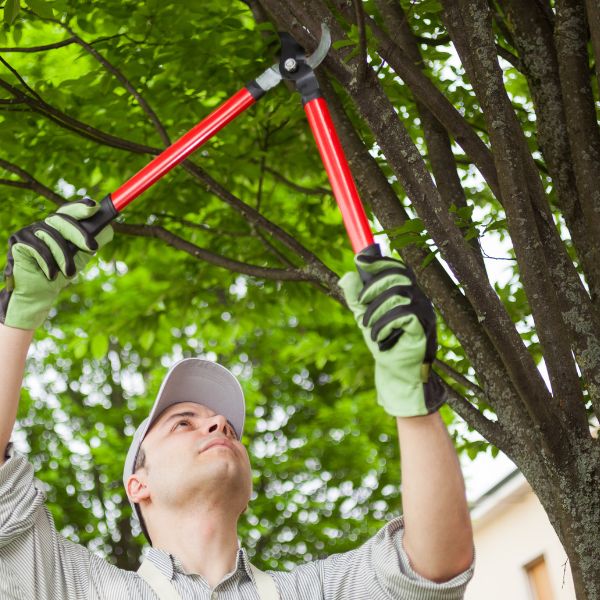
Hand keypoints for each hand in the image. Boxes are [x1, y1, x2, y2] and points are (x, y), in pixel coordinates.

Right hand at [0, 199, 113, 329]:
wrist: (39, 293)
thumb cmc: (60, 273)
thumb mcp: (80, 257)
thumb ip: (91, 242)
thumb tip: (109, 229)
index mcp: (58, 226)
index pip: (69, 211)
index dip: (81, 206)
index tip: (94, 206)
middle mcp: (43, 224)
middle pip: (62, 220)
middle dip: (80, 234)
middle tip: (93, 248)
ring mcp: (29, 231)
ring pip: (52, 236)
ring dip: (64, 258)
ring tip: (69, 273)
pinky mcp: (17, 241)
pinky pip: (38, 248)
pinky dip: (47, 263)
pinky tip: (50, 274)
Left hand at [339, 251, 445, 416]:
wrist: (396, 372)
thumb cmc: (384, 343)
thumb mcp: (364, 317)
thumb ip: (356, 298)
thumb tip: (347, 275)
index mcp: (406, 293)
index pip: (397, 268)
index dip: (379, 262)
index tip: (360, 261)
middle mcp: (419, 298)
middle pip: (397, 276)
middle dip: (373, 287)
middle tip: (361, 303)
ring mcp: (424, 312)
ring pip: (398, 294)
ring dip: (376, 310)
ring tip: (368, 327)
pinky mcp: (424, 327)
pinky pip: (403, 314)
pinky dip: (385, 324)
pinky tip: (380, 337)